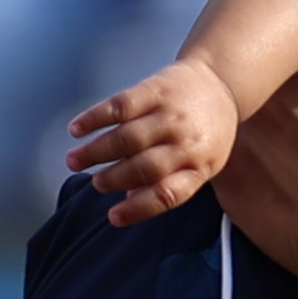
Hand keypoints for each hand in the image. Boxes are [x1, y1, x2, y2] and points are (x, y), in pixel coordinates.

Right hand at [68, 59, 240, 226]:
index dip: (138, 209)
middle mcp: (187, 141)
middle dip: (113, 179)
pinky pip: (120, 106)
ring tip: (75, 161)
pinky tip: (76, 129)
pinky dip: (95, 118)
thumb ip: (169, 183)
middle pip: (143, 167)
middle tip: (95, 183)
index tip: (113, 217)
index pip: (168, 194)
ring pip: (127, 138)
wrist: (223, 81)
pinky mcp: (156, 89)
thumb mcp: (202, 163)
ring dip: (96, 151)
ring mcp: (171, 114)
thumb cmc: (208, 130)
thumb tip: (127, 201)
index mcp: (200, 165)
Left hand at [216, 0, 297, 290]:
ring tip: (293, 132)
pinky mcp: (232, 176)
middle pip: (267, 44)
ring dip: (252, 99)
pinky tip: (274, 170)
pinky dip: (236, 154)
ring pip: (238, 92)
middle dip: (279, 55)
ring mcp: (254, 122)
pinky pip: (219, 150)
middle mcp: (288, 69)